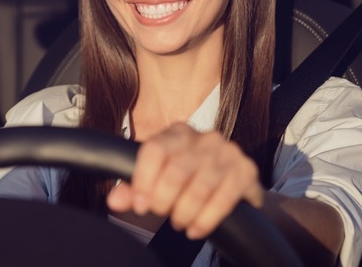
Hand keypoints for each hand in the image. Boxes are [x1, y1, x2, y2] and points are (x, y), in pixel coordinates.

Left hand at [106, 123, 263, 238]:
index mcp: (177, 133)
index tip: (139, 205)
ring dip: (185, 212)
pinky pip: (225, 198)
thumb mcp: (158, 181)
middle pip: (176, 171)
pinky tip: (196, 229)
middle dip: (164, 201)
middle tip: (161, 214)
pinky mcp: (246, 170)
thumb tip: (114, 200)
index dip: (143, 180)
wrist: (232, 186)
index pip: (154, 150)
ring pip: (200, 187)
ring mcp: (228, 152)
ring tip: (179, 224)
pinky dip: (207, 219)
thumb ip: (134, 189)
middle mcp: (204, 137)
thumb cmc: (186, 181)